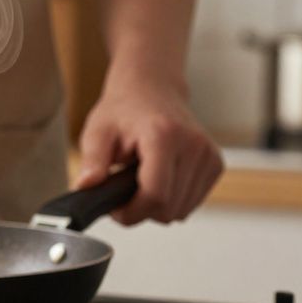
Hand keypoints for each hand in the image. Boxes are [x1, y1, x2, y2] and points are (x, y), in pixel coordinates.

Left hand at [75, 79, 222, 224]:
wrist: (151, 89)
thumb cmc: (124, 110)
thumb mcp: (97, 132)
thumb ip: (92, 161)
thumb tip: (85, 186)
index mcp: (164, 136)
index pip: (155, 196)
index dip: (131, 212)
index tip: (114, 208)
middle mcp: (193, 145)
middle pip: (169, 208)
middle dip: (141, 210)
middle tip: (123, 192)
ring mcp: (208, 155)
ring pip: (182, 210)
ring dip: (158, 206)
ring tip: (140, 182)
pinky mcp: (215, 163)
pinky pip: (192, 203)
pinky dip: (173, 200)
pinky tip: (159, 179)